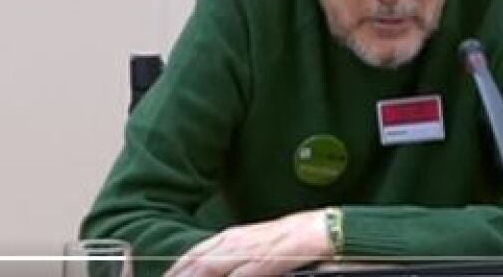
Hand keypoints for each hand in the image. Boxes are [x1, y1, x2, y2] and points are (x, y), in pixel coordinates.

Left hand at [165, 209, 331, 276]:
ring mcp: (249, 250)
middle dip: (177, 275)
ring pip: (207, 267)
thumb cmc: (296, 240)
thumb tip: (225, 272)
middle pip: (193, 262)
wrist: (327, 230)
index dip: (175, 270)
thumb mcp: (260, 247)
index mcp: (232, 238)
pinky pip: (238, 275)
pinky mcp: (266, 260)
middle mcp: (235, 241)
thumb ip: (238, 260)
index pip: (193, 255)